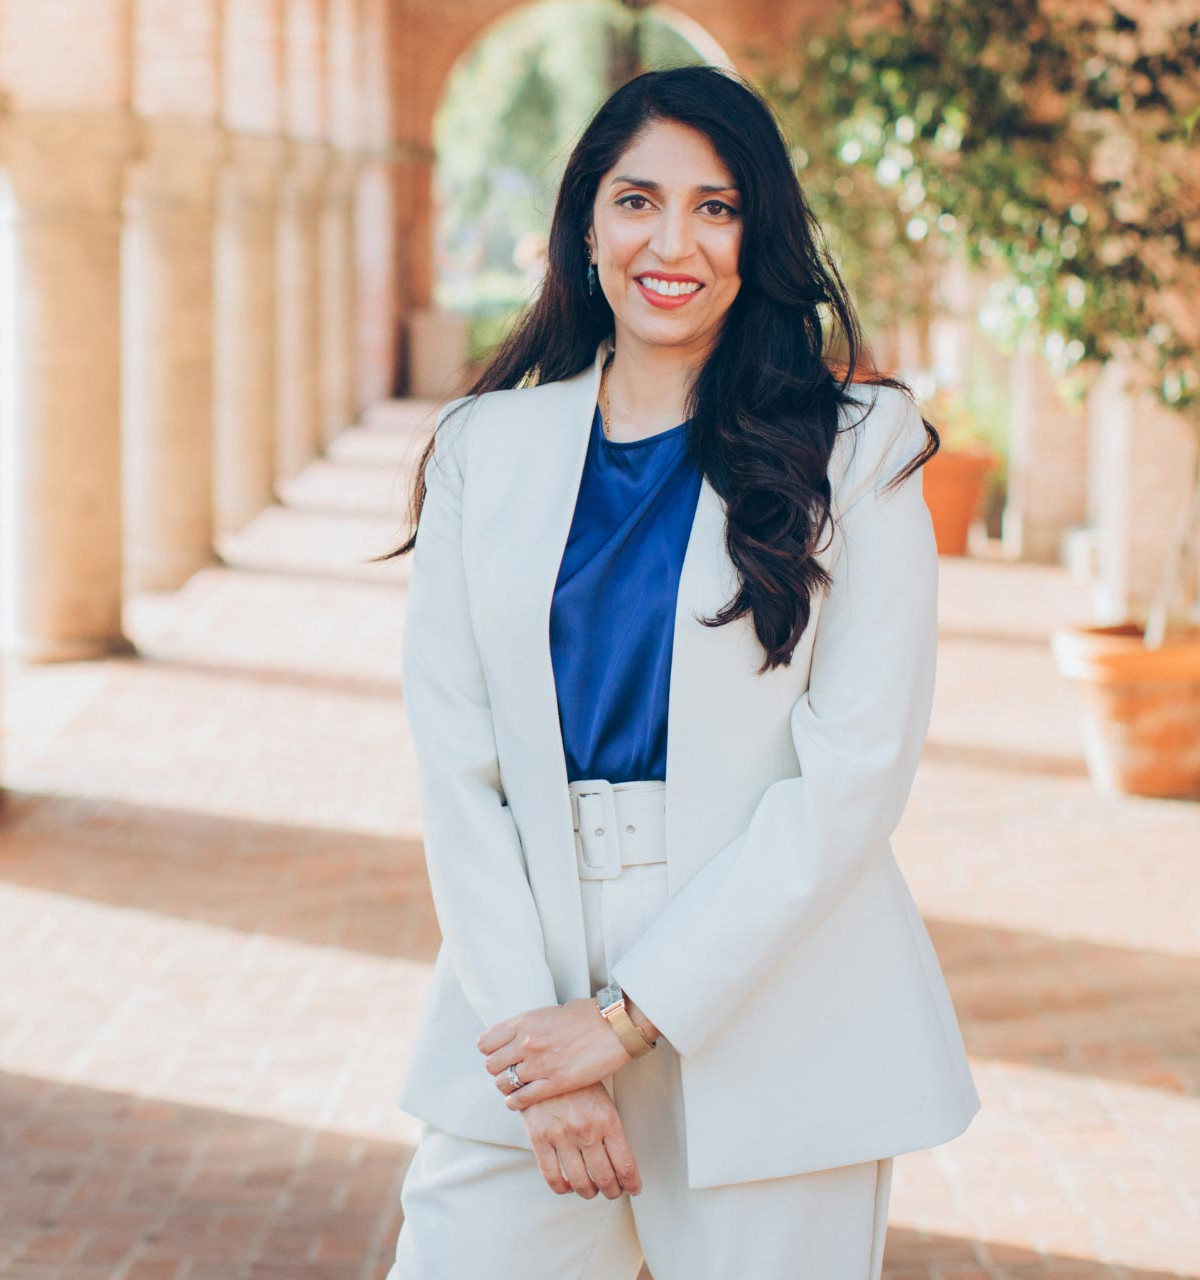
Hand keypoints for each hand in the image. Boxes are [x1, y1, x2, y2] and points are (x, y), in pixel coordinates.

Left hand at [477, 996, 658, 1109]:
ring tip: (516, 1087)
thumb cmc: (588, 1015)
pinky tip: (519, 1101)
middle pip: (492, 1065)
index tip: (498, 1055)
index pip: (486, 1043)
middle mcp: (527, 1043)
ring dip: (508, 1087)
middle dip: (498, 1070)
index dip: (491, 1051)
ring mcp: (539, 1064)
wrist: (615, 1025)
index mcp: (525, 1022)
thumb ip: (531, 1026)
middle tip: (509, 1072)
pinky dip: (516, 1102)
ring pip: (503, 1084)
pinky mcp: (554, 1083)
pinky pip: (521, 1099)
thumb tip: (520, 1036)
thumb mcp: (551, 1012)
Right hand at [519, 1081, 642, 1197]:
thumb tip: (621, 1160)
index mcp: (606, 1118)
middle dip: (613, 1191)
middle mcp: (586, 1130)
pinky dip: (563, 1188)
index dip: (632, 1183)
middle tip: (614, 1191)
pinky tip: (567, 1185)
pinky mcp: (539, 1138)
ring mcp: (562, 1136)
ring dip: (589, 1192)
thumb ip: (610, 1128)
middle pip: (605, 1179)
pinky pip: (553, 1177)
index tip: (633, 1188)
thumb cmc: (576, 1080)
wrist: (543, 1060)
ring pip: (581, 1183)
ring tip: (591, 1189)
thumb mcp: (602, 1098)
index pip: (625, 1165)